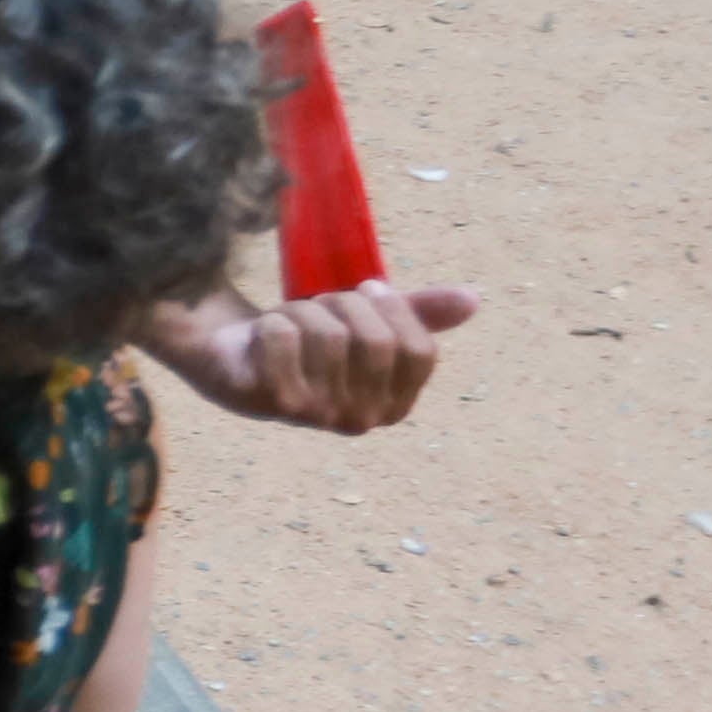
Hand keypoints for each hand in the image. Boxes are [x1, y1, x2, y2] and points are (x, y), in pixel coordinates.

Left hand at [141, 279, 477, 433]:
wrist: (238, 350)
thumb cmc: (312, 339)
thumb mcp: (372, 321)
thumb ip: (422, 313)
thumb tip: (474, 299)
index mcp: (393, 406)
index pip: (418, 351)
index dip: (394, 309)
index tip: (368, 290)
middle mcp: (358, 420)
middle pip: (376, 342)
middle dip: (347, 305)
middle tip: (324, 304)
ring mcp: (314, 416)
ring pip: (328, 336)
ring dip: (306, 310)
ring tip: (294, 320)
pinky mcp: (270, 401)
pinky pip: (284, 338)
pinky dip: (273, 321)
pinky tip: (264, 334)